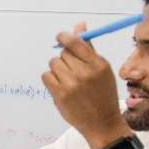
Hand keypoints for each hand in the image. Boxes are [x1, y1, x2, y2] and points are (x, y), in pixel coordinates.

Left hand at [43, 22, 133, 148]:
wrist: (102, 123)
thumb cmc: (102, 93)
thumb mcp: (102, 70)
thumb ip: (88, 47)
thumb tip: (79, 25)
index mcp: (98, 64)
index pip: (74, 41)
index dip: (63, 37)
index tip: (60, 37)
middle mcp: (85, 72)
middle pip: (62, 53)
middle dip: (66, 59)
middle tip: (74, 72)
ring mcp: (71, 84)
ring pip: (53, 63)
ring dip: (58, 70)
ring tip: (70, 81)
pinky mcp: (59, 94)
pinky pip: (46, 76)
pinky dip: (51, 80)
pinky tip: (61, 87)